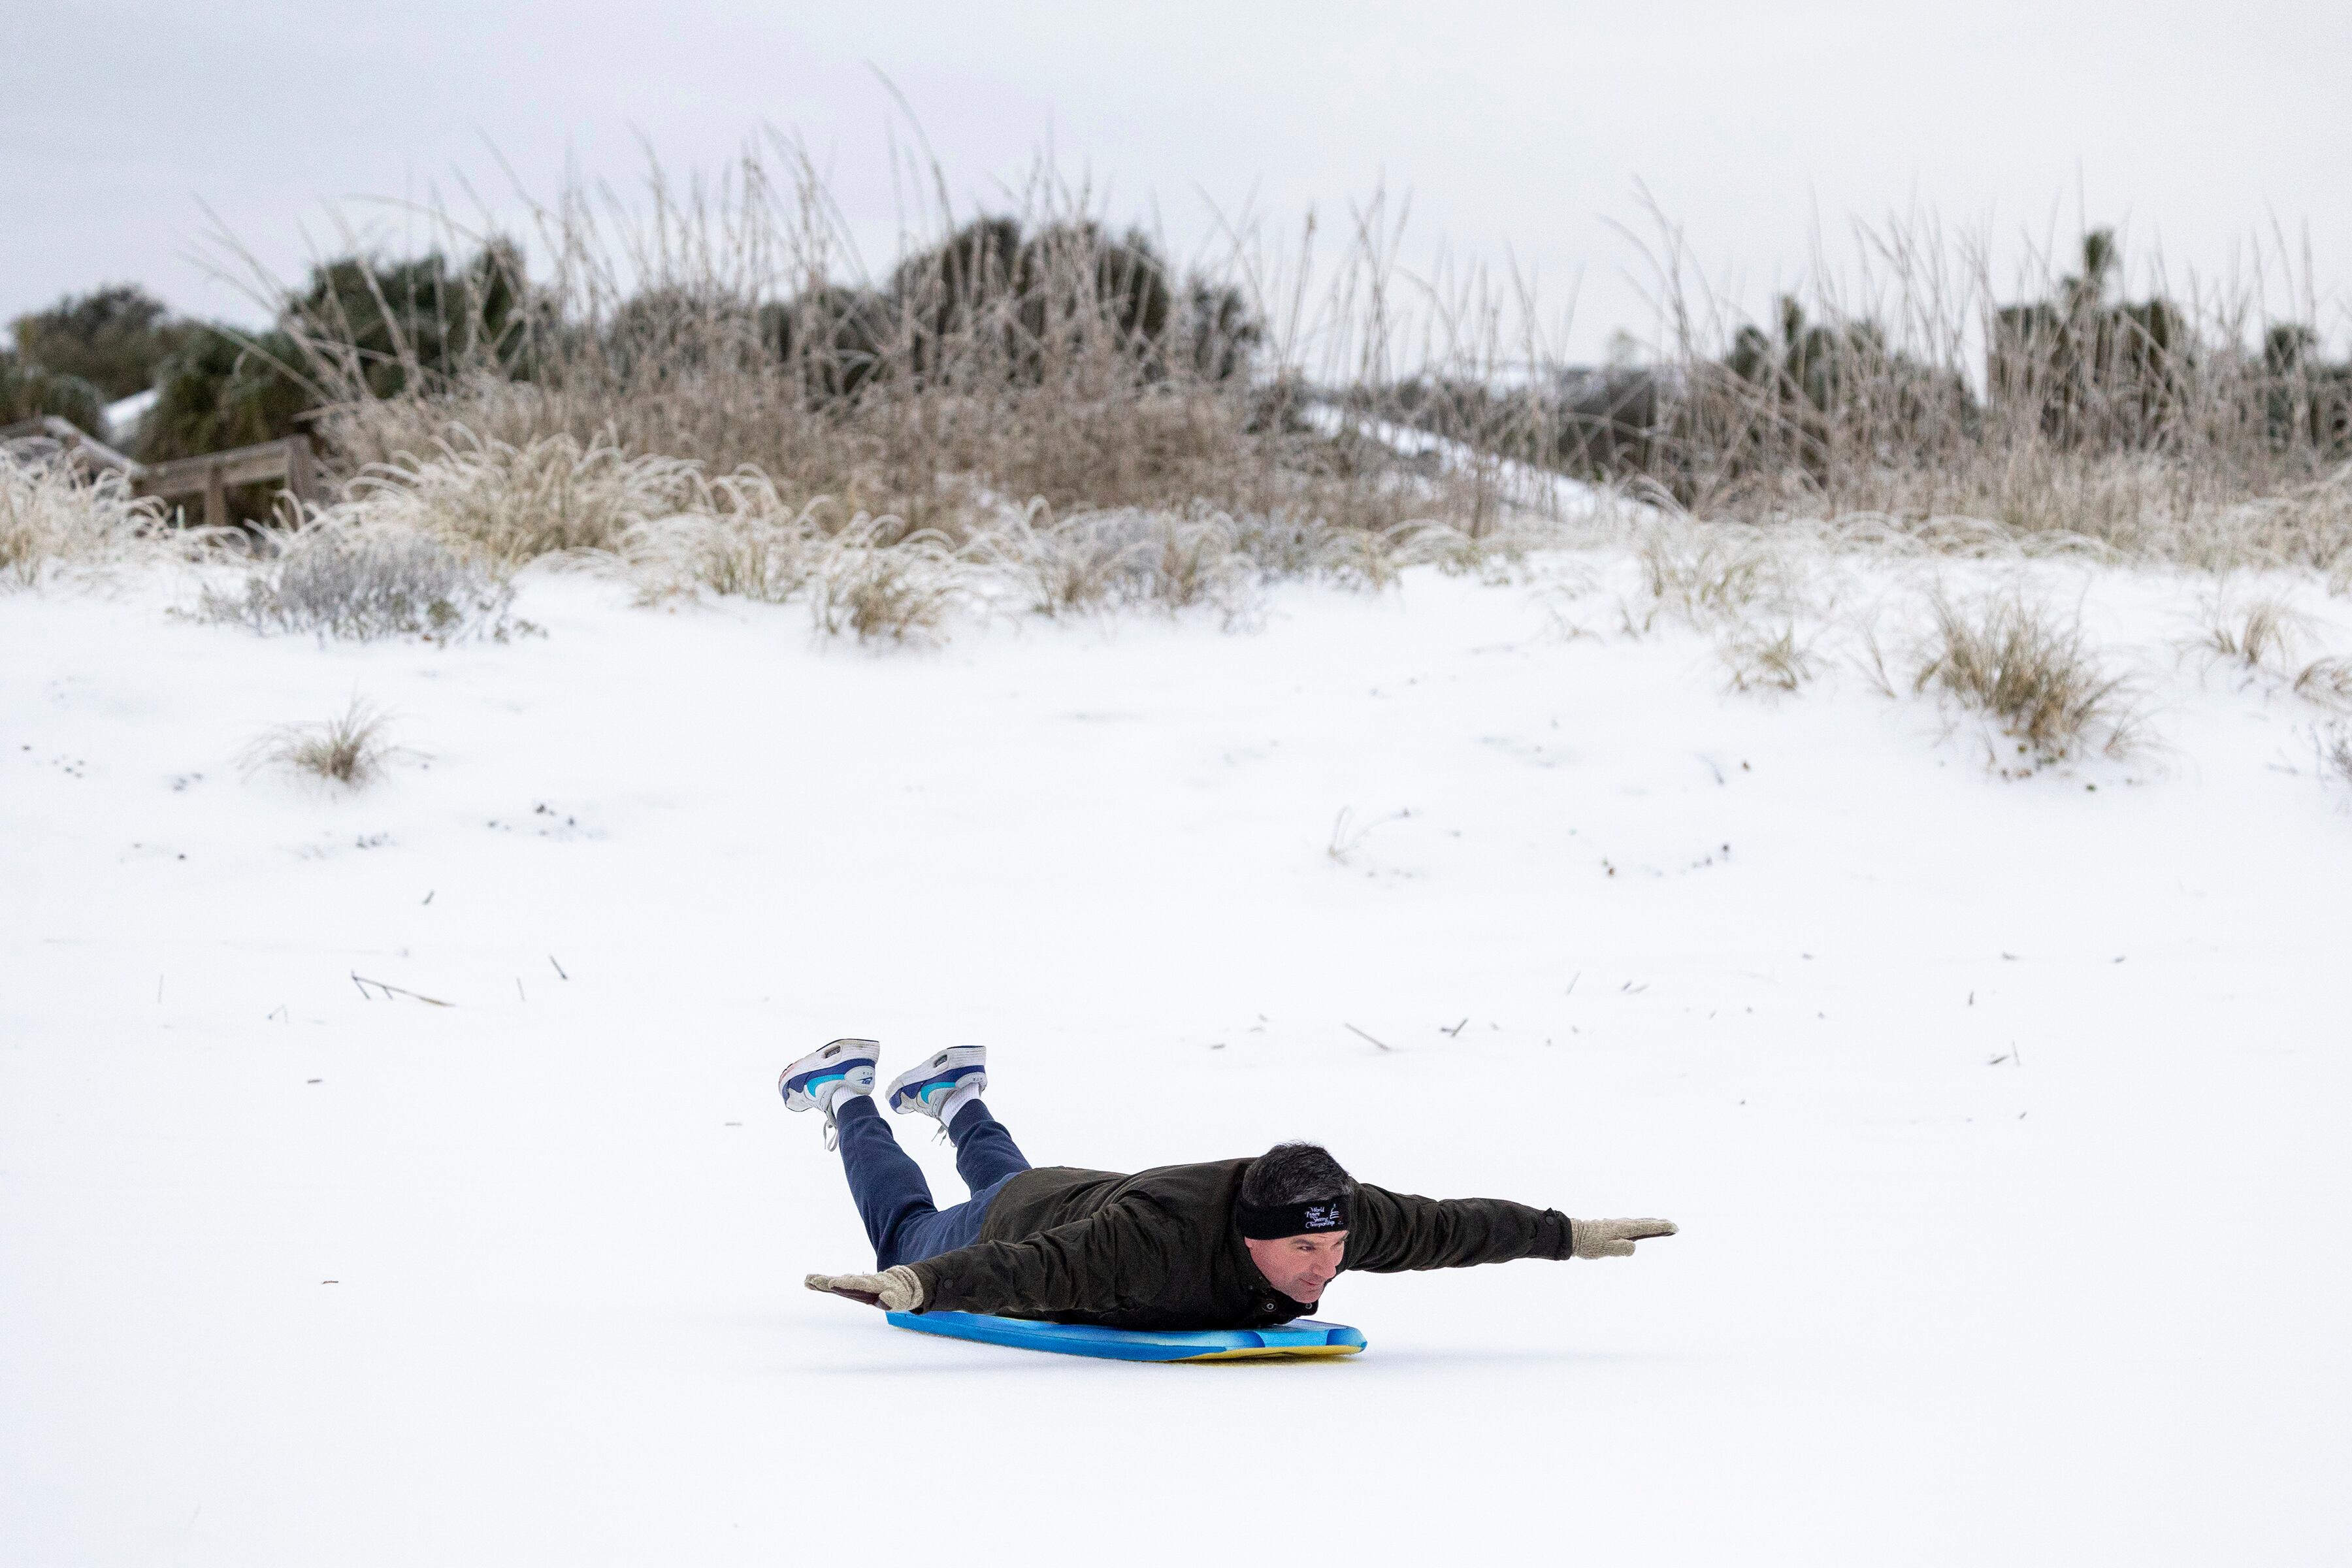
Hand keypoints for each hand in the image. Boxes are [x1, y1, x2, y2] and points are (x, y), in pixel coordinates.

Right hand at [804, 1265, 924, 1310]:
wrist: (898, 1284)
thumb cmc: (899, 1295)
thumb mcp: (899, 1300)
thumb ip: (891, 1300)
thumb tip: (884, 1299)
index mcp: (873, 1285)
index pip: (858, 1285)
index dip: (846, 1284)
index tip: (833, 1283)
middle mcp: (861, 1282)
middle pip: (842, 1281)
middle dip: (828, 1281)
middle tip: (812, 1280)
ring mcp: (854, 1283)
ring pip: (836, 1281)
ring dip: (822, 1281)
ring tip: (807, 1280)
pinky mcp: (849, 1286)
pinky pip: (834, 1284)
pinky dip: (822, 1283)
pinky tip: (809, 1282)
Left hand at [1570, 1218, 1677, 1258]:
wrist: (1572, 1236)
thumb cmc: (1589, 1244)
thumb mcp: (1607, 1250)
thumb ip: (1623, 1249)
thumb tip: (1634, 1247)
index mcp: (1623, 1229)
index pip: (1647, 1227)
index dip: (1661, 1228)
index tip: (1674, 1227)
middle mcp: (1621, 1224)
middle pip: (1644, 1222)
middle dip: (1658, 1223)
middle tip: (1672, 1225)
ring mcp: (1616, 1224)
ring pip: (1637, 1222)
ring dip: (1650, 1223)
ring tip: (1659, 1225)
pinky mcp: (1610, 1227)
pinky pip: (1630, 1225)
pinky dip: (1640, 1225)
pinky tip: (1638, 1229)